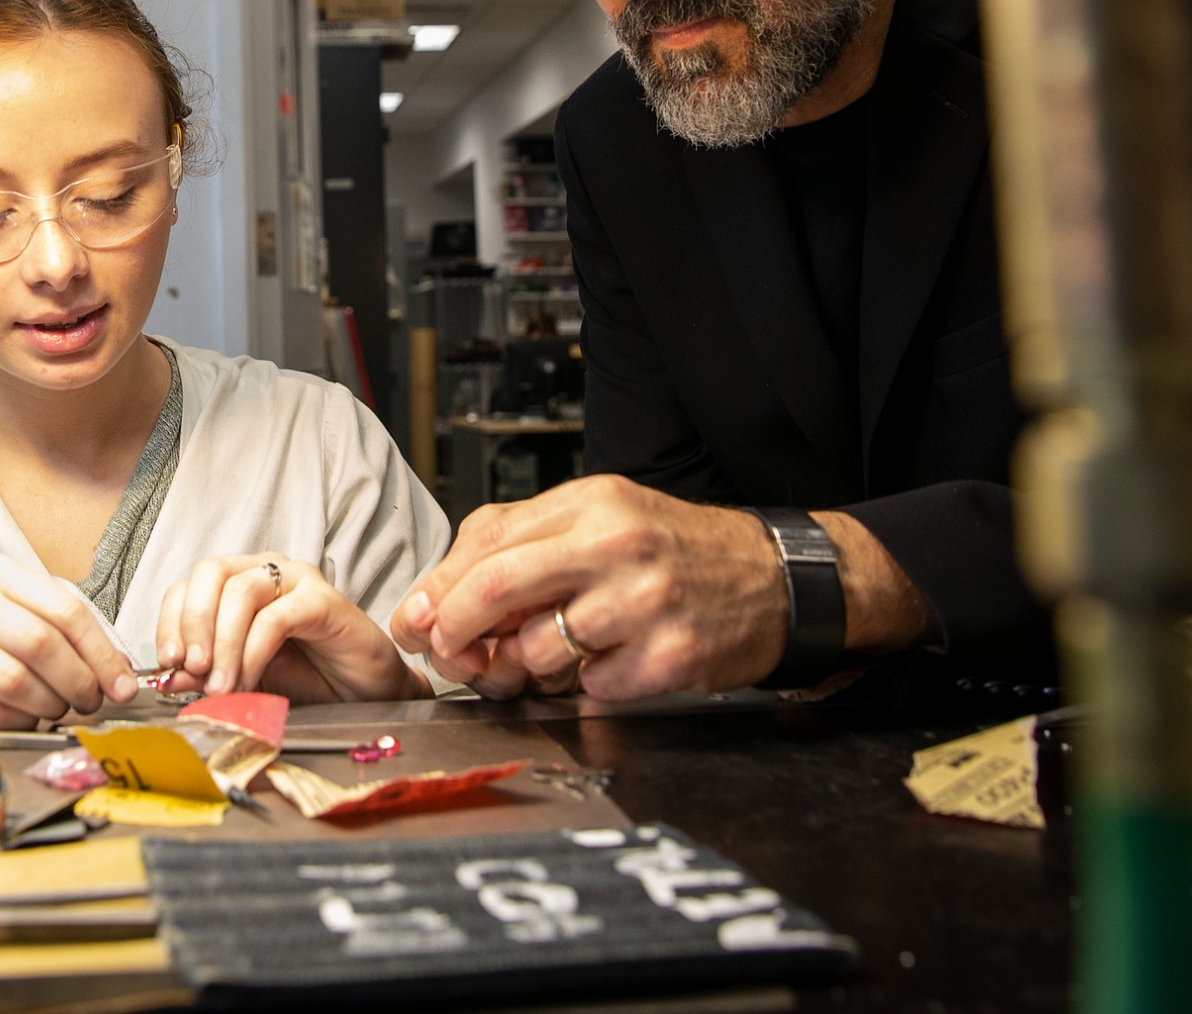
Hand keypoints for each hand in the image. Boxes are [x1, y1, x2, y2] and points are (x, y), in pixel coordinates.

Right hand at [0, 554, 139, 725]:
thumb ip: (52, 625)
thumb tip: (117, 664)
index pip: (66, 608)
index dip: (103, 652)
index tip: (124, 685)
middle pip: (44, 644)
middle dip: (80, 682)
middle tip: (92, 703)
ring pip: (18, 679)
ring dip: (50, 704)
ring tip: (57, 710)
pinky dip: (18, 720)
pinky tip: (24, 718)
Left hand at [155, 553, 428, 703]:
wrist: (368, 694)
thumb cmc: (309, 680)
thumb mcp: (246, 677)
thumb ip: (209, 673)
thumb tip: (169, 677)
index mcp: (240, 582)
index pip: (190, 585)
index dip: (171, 621)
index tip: (167, 664)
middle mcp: (266, 570)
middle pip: (211, 572)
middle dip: (193, 623)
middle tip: (192, 670)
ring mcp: (297, 580)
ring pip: (240, 592)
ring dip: (222, 644)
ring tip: (221, 687)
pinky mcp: (323, 599)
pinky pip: (275, 618)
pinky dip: (253, 653)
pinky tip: (250, 681)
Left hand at [390, 476, 791, 699]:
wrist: (772, 579)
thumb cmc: (672, 550)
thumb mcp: (600, 518)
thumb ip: (524, 544)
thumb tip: (440, 596)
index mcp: (591, 503)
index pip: (487, 539)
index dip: (439, 587)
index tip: (418, 618)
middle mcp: (617, 544)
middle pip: (498, 586)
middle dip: (457, 627)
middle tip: (450, 650)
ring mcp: (647, 601)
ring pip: (540, 649)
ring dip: (528, 666)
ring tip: (556, 654)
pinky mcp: (672, 656)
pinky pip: (594, 688)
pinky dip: (589, 685)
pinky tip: (612, 663)